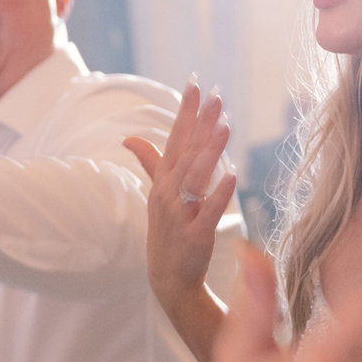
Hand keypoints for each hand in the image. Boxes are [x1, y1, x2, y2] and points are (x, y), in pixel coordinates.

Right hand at [125, 84, 236, 307]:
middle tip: (216, 94)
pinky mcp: (195, 235)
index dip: (185, 111)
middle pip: (187, 151)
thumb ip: (149, 162)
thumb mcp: (156, 194)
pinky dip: (219, 193)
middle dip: (201, 122)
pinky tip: (232, 175)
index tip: (195, 83)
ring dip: (210, 150)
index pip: (175, 138)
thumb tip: (129, 137)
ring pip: (196, 176)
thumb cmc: (166, 232)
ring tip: (225, 124)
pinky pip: (208, 210)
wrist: (167, 278)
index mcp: (163, 180)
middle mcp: (169, 192)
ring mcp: (181, 214)